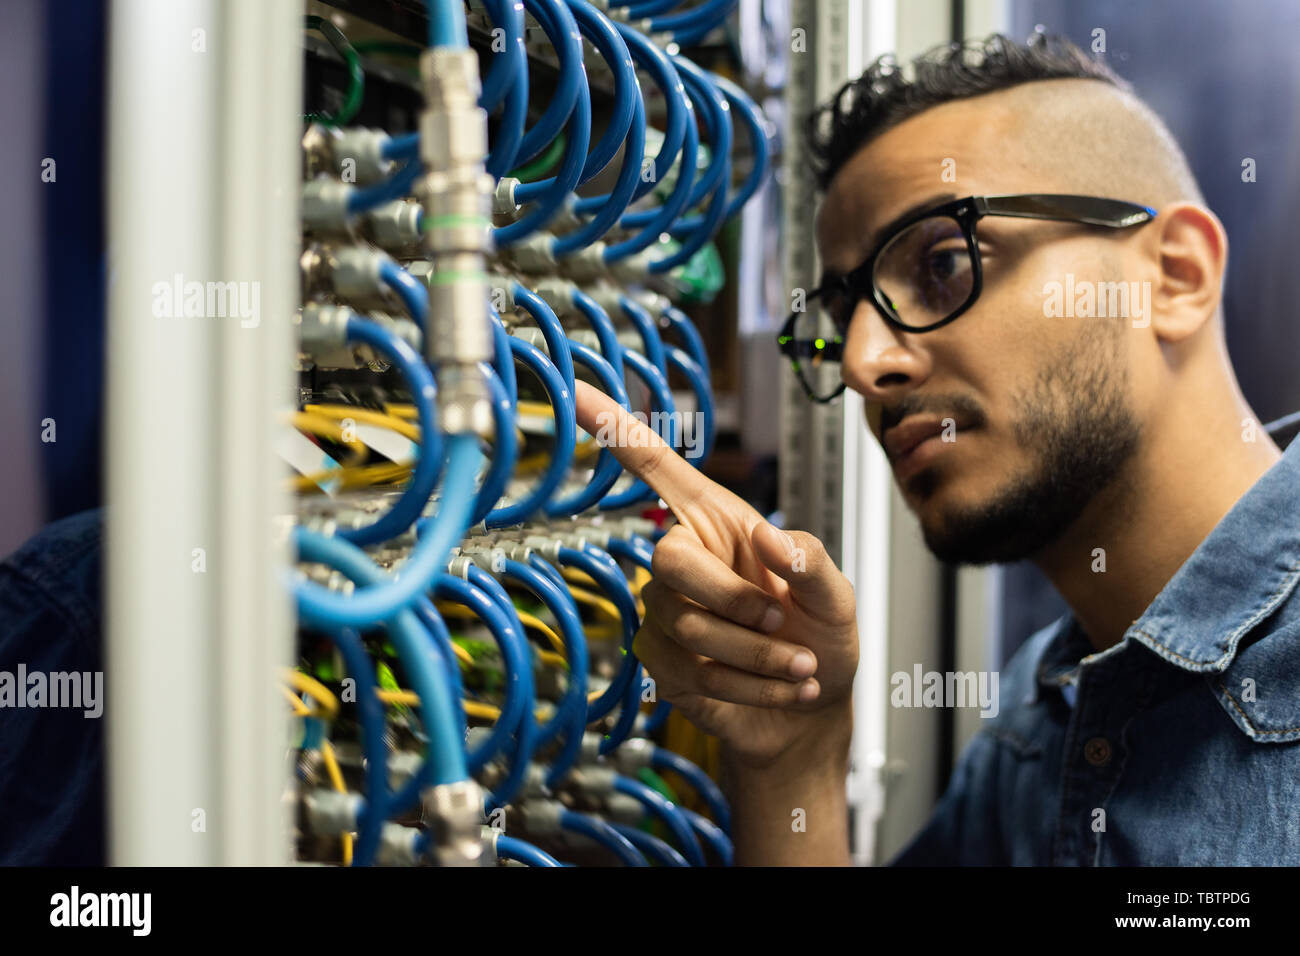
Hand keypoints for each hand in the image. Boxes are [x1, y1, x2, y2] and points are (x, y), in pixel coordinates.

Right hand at [575, 381, 858, 768]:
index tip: (577, 390)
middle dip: (734, 599)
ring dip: (757, 654)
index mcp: (719, 521)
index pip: (658, 468)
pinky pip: (691, 672)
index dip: (616, 430)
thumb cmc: (821, 637)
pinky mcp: (661, 661)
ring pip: (686, 626)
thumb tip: (769, 538)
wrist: (813, 713)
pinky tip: (786, 689)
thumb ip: (811, 563)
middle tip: (783, 622)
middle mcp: (683, 559)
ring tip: (802, 667)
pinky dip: (752, 687)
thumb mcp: (838, 596)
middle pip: (667, 559)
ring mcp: (664, 612)